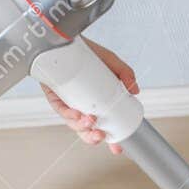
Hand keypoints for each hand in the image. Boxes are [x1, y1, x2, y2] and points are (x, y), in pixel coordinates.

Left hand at [41, 39, 138, 154]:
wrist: (67, 39)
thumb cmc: (89, 53)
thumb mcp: (111, 62)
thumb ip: (125, 74)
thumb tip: (135, 90)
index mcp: (96, 104)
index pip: (103, 127)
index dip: (110, 140)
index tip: (117, 149)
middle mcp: (81, 106)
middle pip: (86, 130)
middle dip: (92, 138)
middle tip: (101, 135)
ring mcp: (67, 103)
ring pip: (73, 123)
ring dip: (81, 126)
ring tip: (90, 121)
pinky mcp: (54, 96)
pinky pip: (59, 109)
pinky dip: (68, 114)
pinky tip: (76, 113)